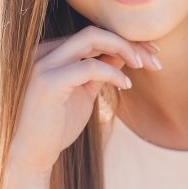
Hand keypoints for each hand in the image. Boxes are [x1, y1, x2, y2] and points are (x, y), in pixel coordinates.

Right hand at [5, 25, 160, 176]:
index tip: (151, 52)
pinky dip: (113, 72)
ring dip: (125, 49)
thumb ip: (100, 70)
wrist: (32, 157)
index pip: (94, 33)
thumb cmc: (58, 126)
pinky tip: (126, 85)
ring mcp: (43, 64)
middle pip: (95, 31)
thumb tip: (126, 52)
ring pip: (91, 38)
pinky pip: (89, 67)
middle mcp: (44, 51)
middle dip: (129, 41)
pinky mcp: (48, 82)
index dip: (125, 39)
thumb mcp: (84, 92)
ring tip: (145, 65)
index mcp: (51, 51)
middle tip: (155, 58)